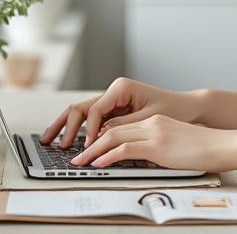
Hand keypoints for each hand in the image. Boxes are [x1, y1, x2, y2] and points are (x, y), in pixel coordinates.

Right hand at [39, 78, 202, 148]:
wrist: (187, 107)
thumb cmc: (173, 110)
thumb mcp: (148, 120)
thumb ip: (123, 126)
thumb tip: (100, 136)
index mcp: (121, 88)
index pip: (95, 110)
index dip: (88, 131)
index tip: (86, 148)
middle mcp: (114, 91)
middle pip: (81, 107)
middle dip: (65, 125)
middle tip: (51, 143)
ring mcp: (112, 100)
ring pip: (82, 112)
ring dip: (65, 126)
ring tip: (49, 139)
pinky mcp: (114, 110)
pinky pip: (92, 119)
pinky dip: (78, 129)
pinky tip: (67, 140)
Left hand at [68, 114, 236, 171]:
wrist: (223, 145)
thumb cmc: (206, 148)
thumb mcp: (176, 146)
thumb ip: (157, 149)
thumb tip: (141, 161)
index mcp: (156, 121)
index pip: (120, 126)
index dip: (101, 137)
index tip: (88, 148)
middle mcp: (152, 123)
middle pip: (111, 129)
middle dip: (90, 143)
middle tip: (76, 156)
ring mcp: (154, 132)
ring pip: (113, 137)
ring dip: (92, 151)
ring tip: (79, 162)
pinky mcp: (157, 145)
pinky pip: (124, 149)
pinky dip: (107, 156)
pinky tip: (97, 164)